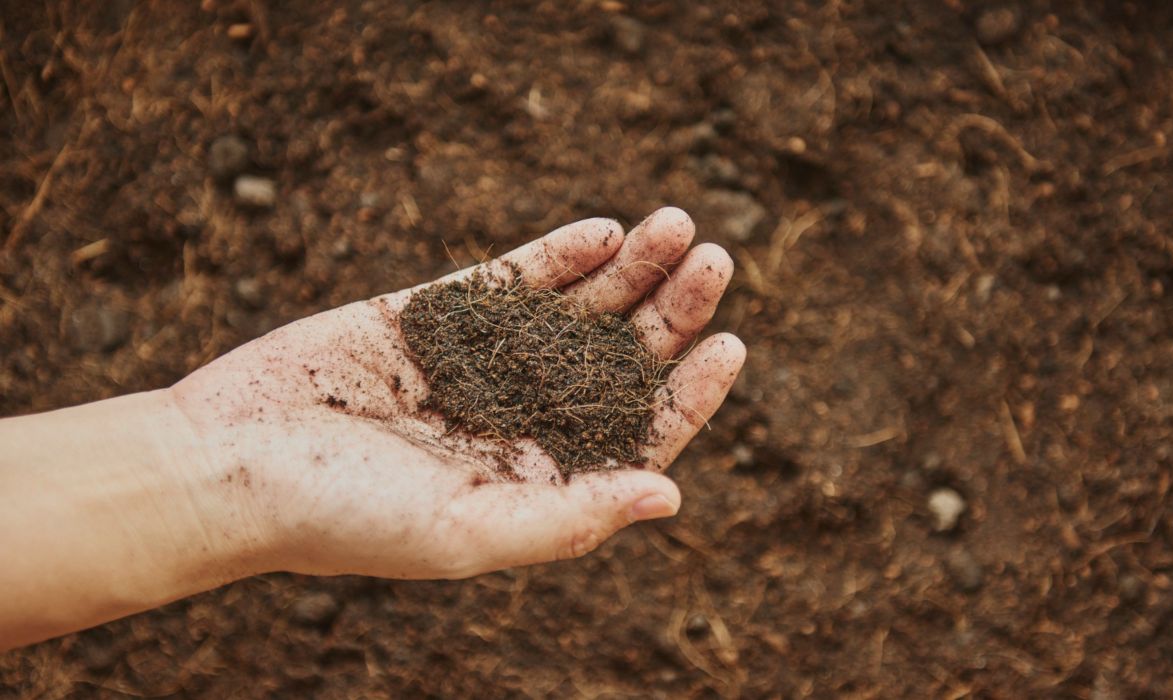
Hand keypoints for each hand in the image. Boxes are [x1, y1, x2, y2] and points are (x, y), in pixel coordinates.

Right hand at [171, 207, 743, 578]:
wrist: (228, 462)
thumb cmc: (344, 516)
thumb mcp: (466, 530)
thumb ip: (568, 516)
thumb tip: (671, 495)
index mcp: (537, 479)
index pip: (636, 435)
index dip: (689, 393)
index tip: (728, 345)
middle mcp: (519, 419)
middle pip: (616, 361)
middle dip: (669, 311)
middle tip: (716, 261)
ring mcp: (480, 363)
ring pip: (575, 310)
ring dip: (629, 269)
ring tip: (677, 226)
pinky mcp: (435, 315)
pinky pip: (511, 280)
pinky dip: (558, 255)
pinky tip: (604, 231)